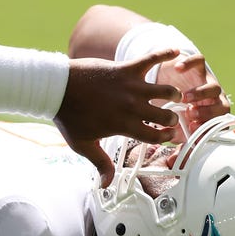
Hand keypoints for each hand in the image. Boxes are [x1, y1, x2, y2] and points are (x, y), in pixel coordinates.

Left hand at [54, 49, 182, 186]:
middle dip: (172, 119)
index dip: (166, 137)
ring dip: (174, 93)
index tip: (169, 136)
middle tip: (171, 118)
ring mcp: (131, 87)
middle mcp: (132, 107)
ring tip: (176, 95)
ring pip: (165, 90)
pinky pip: (151, 59)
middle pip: (165, 115)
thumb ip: (99, 163)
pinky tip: (176, 50)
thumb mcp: (83, 145)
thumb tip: (106, 185)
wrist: (58, 88)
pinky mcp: (126, 68)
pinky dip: (165, 53)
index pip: (155, 136)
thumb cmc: (69, 117)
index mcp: (124, 126)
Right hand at [157, 53, 230, 138]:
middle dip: (208, 112)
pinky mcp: (198, 67)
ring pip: (214, 88)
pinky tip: (178, 69)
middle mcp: (213, 101)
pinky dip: (189, 64)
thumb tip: (176, 151)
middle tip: (190, 113)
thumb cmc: (174, 110)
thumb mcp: (177, 125)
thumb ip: (180, 136)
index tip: (191, 128)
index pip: (217, 125)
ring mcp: (207, 83)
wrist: (168, 84)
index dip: (207, 127)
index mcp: (210, 117)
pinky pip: (199, 62)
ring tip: (183, 97)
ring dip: (201, 94)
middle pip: (223, 107)